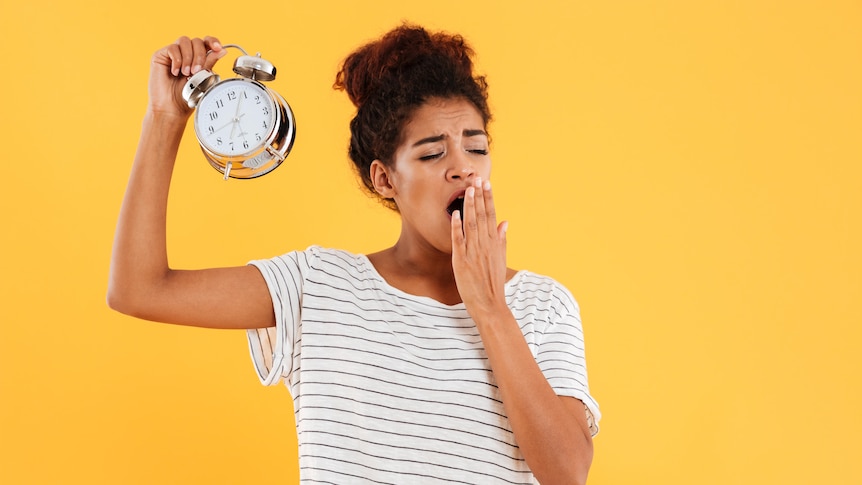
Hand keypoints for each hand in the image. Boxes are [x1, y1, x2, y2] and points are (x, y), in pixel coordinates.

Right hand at [147, 36, 226, 117]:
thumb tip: (222, 50)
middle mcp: (186, 54)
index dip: (213, 41)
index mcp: (198, 58)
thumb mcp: (202, 78)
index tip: (218, 48)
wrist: (171, 108)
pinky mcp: (161, 55)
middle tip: (197, 71)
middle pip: (196, 41)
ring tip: (186, 74)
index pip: (206, 42)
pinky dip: (177, 60)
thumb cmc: (186, 97)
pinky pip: (172, 48)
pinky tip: (175, 72)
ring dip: (188, 57)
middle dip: (200, 55)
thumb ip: (210, 62)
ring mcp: (173, 54)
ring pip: (184, 41)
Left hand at [450, 177, 509, 319]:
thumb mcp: (501, 258)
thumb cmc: (493, 283)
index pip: (492, 215)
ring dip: (470, 206)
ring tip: (468, 190)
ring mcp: (473, 252)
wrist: (490, 305)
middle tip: (477, 178)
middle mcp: (485, 245)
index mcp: (494, 243)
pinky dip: (457, 227)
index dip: (489, 198)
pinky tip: (455, 214)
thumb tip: (505, 222)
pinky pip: (458, 241)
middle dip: (480, 196)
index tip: (487, 184)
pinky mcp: (462, 261)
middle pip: (482, 216)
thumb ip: (502, 239)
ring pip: (471, 224)